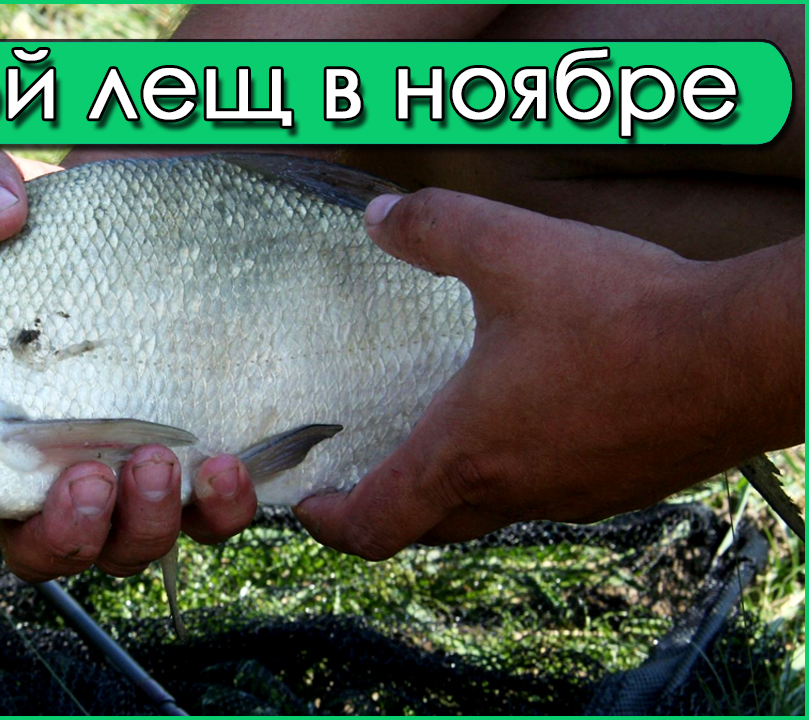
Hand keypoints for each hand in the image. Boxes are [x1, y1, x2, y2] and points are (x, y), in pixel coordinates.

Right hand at [0, 147, 257, 580]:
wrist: (171, 223)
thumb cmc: (67, 220)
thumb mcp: (11, 188)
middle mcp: (48, 470)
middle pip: (40, 551)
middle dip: (64, 535)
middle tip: (89, 479)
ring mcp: (127, 476)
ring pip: (124, 549)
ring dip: (140, 526)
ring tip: (159, 461)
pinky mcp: (198, 466)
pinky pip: (208, 520)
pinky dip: (219, 511)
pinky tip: (229, 467)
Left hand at [296, 188, 802, 559]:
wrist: (747, 354)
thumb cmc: (624, 312)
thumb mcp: (510, 248)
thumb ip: (433, 227)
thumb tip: (379, 216)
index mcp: (467, 451)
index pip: (377, 524)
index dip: (332, 523)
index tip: (309, 508)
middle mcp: (515, 489)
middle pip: (430, 526)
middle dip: (388, 507)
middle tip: (366, 477)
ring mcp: (575, 495)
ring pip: (492, 511)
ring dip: (455, 489)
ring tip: (444, 441)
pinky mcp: (624, 485)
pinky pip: (550, 493)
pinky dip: (519, 471)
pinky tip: (535, 420)